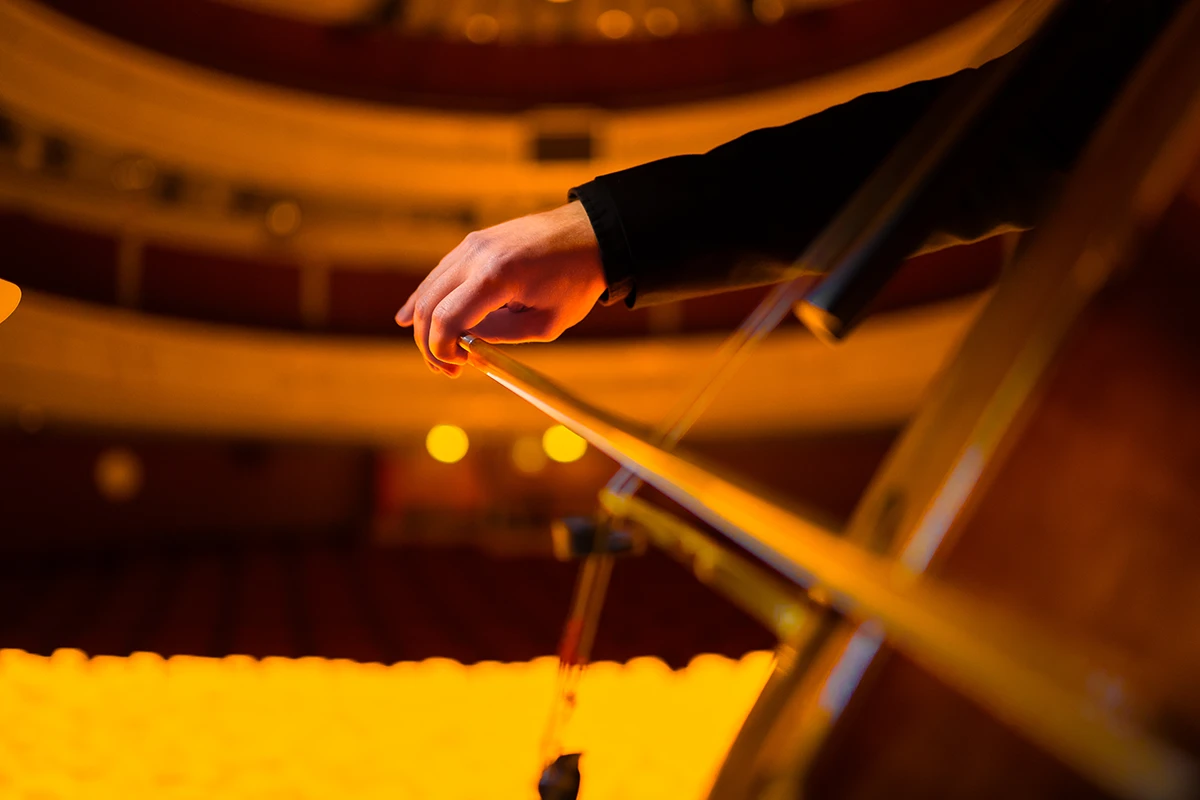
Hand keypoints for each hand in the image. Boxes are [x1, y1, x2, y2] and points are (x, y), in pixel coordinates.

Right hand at [395, 202, 606, 376]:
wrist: (590, 234)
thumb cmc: (576, 281)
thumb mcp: (545, 324)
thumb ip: (500, 337)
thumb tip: (466, 345)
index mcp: (497, 276)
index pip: (446, 319)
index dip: (442, 350)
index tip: (459, 368)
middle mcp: (475, 255)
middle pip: (427, 305)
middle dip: (429, 343)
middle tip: (447, 370)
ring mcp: (470, 245)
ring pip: (428, 289)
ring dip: (426, 325)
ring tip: (440, 353)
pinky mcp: (472, 243)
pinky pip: (438, 275)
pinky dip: (424, 299)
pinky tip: (407, 318)